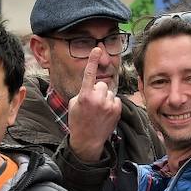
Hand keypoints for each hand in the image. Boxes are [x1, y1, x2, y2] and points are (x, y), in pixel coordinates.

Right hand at [66, 47, 123, 161]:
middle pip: (102, 84)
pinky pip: (115, 99)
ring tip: (99, 111)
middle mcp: (97, 99)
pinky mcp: (117, 110)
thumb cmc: (78, 122)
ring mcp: (108, 105)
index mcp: (84, 96)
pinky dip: (111, 104)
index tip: (97, 49)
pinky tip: (105, 114)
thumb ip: (83, 92)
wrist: (87, 141)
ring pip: (109, 92)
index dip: (93, 60)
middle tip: (92, 104)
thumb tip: (93, 87)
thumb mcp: (74, 105)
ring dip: (105, 98)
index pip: (89, 74)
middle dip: (98, 91)